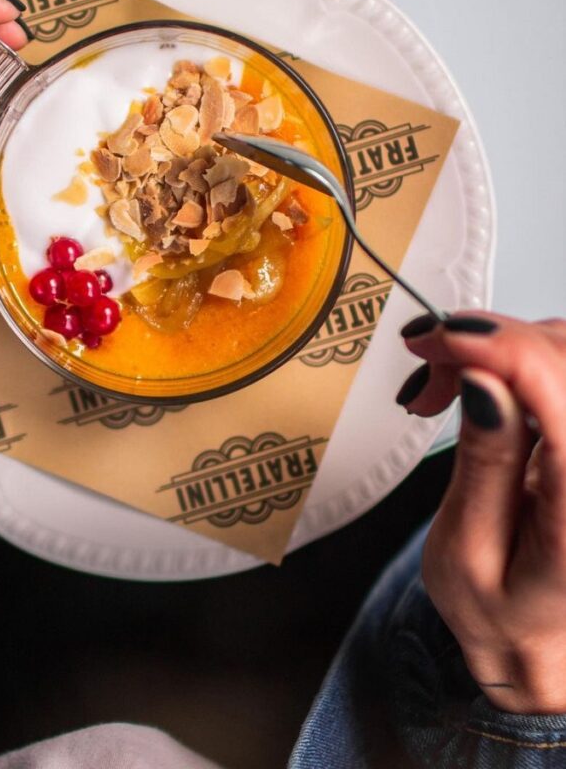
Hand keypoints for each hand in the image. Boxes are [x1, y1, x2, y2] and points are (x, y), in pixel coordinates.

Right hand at [398, 312, 565, 712]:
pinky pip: (558, 368)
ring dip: (498, 347)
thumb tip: (483, 381)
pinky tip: (476, 381)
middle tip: (426, 362)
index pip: (562, 392)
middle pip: (564, 355)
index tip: (439, 337)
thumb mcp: (466, 554)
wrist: (538, 641)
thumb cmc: (502, 612)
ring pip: (562, 350)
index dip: (502, 346)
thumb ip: (484, 465)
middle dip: (490, 341)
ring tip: (441, 383)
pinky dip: (512, 359)